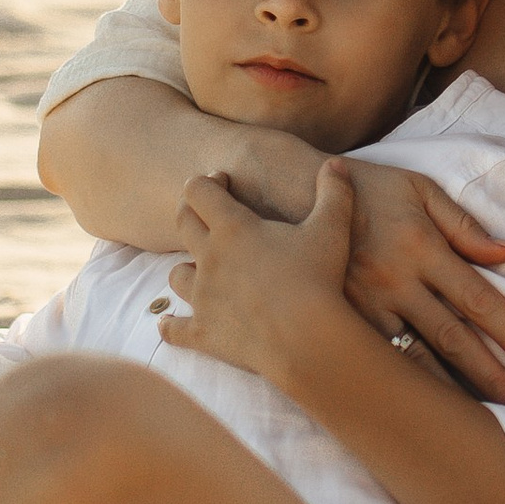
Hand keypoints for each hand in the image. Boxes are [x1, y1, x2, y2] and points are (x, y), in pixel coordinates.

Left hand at [159, 167, 352, 383]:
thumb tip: (337, 164)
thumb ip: (334, 192)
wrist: (305, 340)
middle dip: (191, 211)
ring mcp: (202, 298)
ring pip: (176, 274)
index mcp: (232, 228)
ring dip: (185, 268)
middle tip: (208, 213)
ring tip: (199, 269)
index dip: (208, 181)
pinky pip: (173, 329)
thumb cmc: (318, 280)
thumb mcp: (331, 229)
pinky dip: (170, 326)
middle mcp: (208, 259)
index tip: (222, 181)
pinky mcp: (203, 333)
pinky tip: (167, 324)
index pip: (200, 191)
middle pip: (182, 224)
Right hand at [332, 158, 504, 401]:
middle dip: (492, 373)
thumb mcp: (420, 190)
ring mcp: (364, 305)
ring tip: (481, 420)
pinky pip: (377, 360)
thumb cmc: (371, 189)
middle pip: (453, 337)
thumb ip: (465, 224)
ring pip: (414, 358)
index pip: (479, 299)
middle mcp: (395, 281)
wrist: (294, 192)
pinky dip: (404, 386)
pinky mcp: (340, 320)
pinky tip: (426, 409)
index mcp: (421, 247)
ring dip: (451, 391)